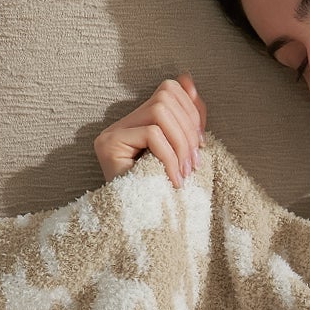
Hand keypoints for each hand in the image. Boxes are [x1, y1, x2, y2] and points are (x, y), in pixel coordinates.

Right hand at [95, 72, 207, 186]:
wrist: (142, 228)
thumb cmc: (164, 193)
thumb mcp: (182, 152)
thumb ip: (187, 119)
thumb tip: (191, 81)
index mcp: (138, 122)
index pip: (168, 90)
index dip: (191, 110)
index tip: (201, 144)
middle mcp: (121, 123)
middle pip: (165, 97)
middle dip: (189, 129)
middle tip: (195, 163)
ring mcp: (112, 133)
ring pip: (159, 112)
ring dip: (181, 143)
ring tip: (186, 172)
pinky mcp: (108, 145)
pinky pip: (151, 134)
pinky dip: (170, 157)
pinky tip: (173, 180)